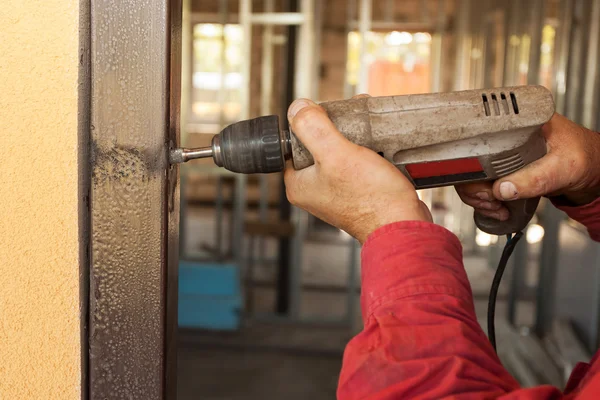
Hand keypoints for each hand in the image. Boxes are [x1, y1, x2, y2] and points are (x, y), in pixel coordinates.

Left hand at [284, 98, 431, 242]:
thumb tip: (298, 107)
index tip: (330, 115)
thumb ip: (313, 129)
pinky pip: (357, 164)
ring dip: (355, 137)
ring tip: (370, 127)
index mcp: (299, 185)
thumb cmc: (370, 198)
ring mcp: (337, 193)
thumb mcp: (336, 154)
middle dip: (338, 127)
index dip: (310, 124)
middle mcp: (315, 191)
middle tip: (354, 118)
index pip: (294, 144)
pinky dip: (367, 151)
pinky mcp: (358, 193)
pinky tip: (379, 143)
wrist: (403, 224)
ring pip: (340, 153)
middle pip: (319, 146)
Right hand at [456, 113, 599, 220]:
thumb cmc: (586, 157)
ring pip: (470, 175)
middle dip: (474, 187)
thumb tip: (502, 188)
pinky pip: (479, 184)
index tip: (486, 185)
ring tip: (496, 207)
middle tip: (491, 201)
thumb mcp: (564, 167)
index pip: (480, 138)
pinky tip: (497, 206)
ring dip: (477, 197)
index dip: (473, 163)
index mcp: (518, 123)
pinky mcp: (501, 168)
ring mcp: (501, 153)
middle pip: (468, 160)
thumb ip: (536, 178)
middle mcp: (504, 136)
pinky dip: (483, 199)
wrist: (592, 171)